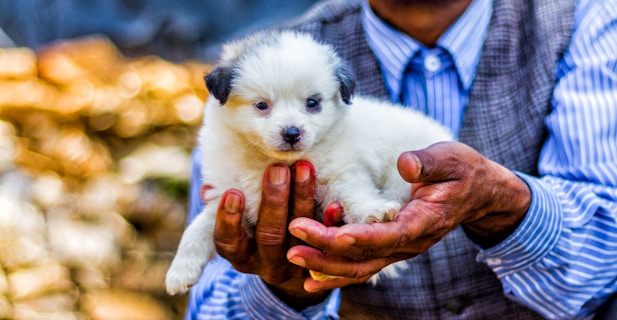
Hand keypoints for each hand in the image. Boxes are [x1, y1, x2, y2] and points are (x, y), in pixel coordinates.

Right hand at [212, 161, 328, 309]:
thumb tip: (209, 189)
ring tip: (304, 168)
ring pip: (301, 235)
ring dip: (302, 200)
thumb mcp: (235, 221)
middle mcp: (266, 264)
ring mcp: (297, 265)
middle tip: (277, 169)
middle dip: (274, 201)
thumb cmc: (254, 227)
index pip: (228, 242)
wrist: (296, 261)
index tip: (233, 193)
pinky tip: (335, 202)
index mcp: (240, 254)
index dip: (229, 220)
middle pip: (269, 236)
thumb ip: (219, 207)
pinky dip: (332, 222)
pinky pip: (330, 243)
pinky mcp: (323, 262)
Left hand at [287, 141, 530, 291]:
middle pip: (367, 256)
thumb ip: (428, 163)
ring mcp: (399, 248)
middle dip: (329, 251)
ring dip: (326, 265)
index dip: (363, 238)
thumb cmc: (462, 172)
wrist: (476, 193)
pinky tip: (311, 275)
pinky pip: (361, 264)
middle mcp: (410, 243)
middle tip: (295, 240)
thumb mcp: (451, 158)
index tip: (335, 235)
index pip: (391, 235)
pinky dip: (336, 270)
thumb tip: (405, 164)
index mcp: (425, 221)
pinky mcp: (390, 246)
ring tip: (294, 256)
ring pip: (360, 266)